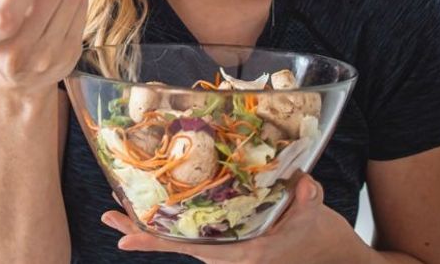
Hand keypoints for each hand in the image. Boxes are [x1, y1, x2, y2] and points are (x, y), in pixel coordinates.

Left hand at [101, 175, 369, 263]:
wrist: (330, 255)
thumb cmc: (319, 237)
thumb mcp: (315, 215)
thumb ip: (307, 200)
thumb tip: (303, 183)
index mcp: (243, 251)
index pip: (191, 247)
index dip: (156, 243)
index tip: (125, 239)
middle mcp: (228, 251)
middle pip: (175, 242)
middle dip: (140, 231)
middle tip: (108, 215)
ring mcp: (226, 244)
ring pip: (179, 237)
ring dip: (148, 223)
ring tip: (115, 208)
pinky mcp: (228, 235)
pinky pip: (192, 230)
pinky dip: (169, 218)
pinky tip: (150, 204)